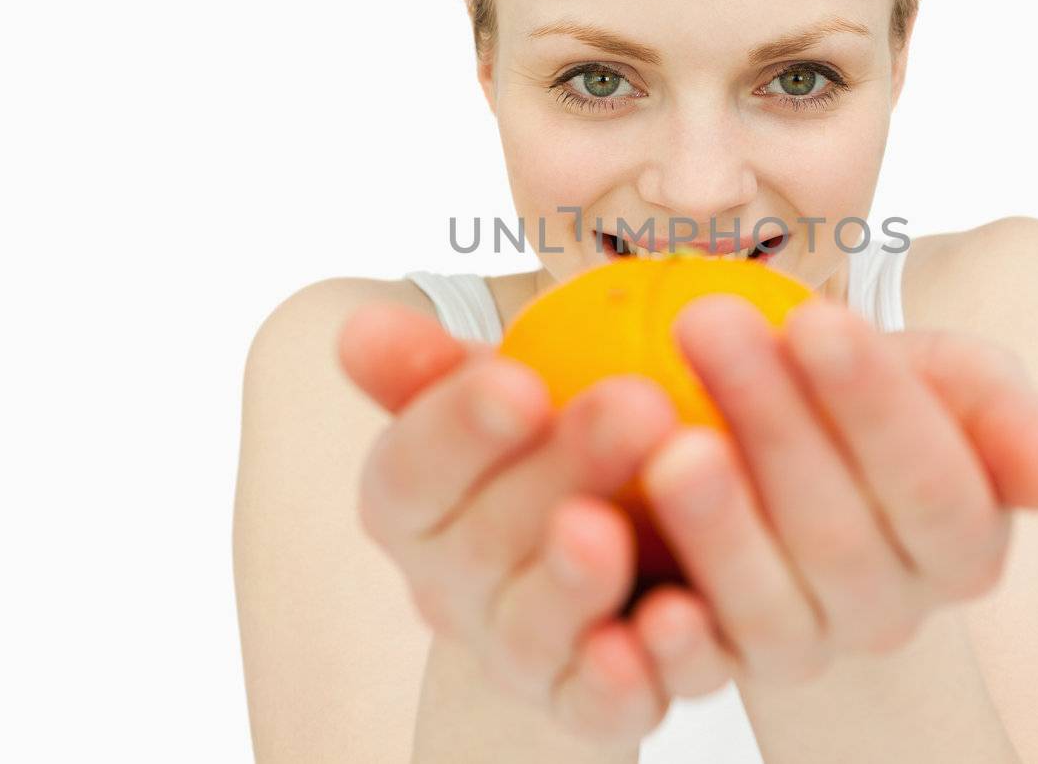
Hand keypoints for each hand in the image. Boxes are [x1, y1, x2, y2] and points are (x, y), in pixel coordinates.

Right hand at [339, 301, 686, 742]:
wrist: (624, 536)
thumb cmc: (551, 443)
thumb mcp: (502, 390)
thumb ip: (434, 364)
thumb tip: (361, 329)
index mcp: (413, 505)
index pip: (411, 471)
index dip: (458, 430)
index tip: (518, 383)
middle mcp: (450, 591)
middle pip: (482, 545)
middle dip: (559, 474)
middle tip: (637, 406)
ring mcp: (520, 656)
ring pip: (533, 632)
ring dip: (576, 583)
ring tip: (620, 531)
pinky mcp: (591, 708)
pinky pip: (604, 708)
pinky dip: (635, 674)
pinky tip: (676, 620)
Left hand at [627, 293, 1037, 683]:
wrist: (783, 440)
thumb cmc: (864, 398)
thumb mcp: (945, 381)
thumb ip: (1000, 410)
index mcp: (962, 542)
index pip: (933, 485)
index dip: (875, 405)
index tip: (816, 319)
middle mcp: (889, 608)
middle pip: (839, 534)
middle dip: (775, 424)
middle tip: (710, 327)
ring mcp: (805, 644)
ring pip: (770, 605)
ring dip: (720, 528)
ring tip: (670, 449)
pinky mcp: (722, 665)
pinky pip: (702, 672)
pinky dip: (676, 647)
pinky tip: (651, 604)